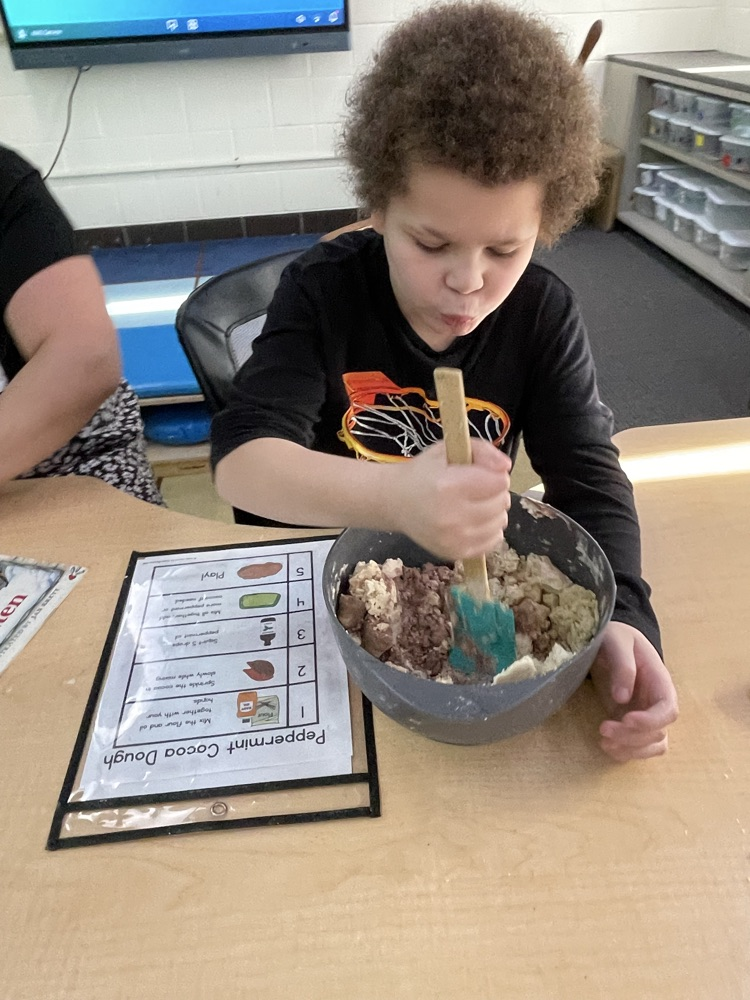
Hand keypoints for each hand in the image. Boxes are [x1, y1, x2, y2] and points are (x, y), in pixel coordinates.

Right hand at [391, 439, 510, 559]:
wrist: (395, 502)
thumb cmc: (424, 473)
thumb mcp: (448, 450)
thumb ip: (482, 451)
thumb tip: (505, 467)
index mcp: (448, 485)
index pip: (499, 482)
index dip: (494, 474)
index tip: (482, 473)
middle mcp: (451, 515)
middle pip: (501, 502)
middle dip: (495, 492)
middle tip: (476, 489)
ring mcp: (453, 538)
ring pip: (501, 521)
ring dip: (494, 511)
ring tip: (473, 505)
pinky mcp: (455, 553)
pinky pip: (494, 540)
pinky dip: (489, 529)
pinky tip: (473, 521)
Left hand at [590, 621, 677, 761]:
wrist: (612, 642)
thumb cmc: (617, 638)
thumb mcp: (617, 641)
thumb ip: (623, 665)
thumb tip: (623, 697)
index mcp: (660, 681)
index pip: (668, 710)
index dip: (651, 720)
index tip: (626, 719)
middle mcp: (658, 702)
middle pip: (658, 731)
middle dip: (632, 736)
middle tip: (603, 729)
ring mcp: (648, 715)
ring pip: (653, 744)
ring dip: (630, 749)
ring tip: (604, 741)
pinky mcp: (635, 724)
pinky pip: (641, 747)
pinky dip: (627, 753)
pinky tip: (607, 746)